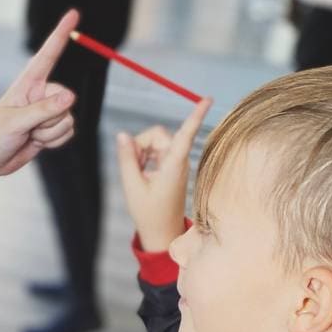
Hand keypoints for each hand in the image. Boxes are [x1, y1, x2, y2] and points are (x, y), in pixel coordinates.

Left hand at [0, 11, 78, 179]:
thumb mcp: (15, 123)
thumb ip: (43, 110)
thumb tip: (71, 97)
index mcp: (27, 84)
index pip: (47, 55)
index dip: (61, 34)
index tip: (73, 14)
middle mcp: (40, 93)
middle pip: (67, 100)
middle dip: (50, 120)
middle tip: (28, 128)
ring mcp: (47, 111)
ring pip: (69, 119)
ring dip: (51, 133)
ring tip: (29, 135)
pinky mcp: (51, 127)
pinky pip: (69, 132)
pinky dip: (55, 142)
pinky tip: (36, 142)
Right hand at [115, 97, 212, 253]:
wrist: (161, 232)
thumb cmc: (149, 213)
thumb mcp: (132, 186)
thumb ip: (127, 159)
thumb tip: (122, 135)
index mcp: (173, 165)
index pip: (186, 134)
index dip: (196, 115)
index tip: (208, 99)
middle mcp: (177, 160)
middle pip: (157, 134)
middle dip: (141, 143)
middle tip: (132, 165)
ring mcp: (175, 163)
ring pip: (154, 141)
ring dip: (141, 151)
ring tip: (137, 173)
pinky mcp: (170, 166)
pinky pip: (155, 149)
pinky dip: (143, 156)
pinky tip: (140, 172)